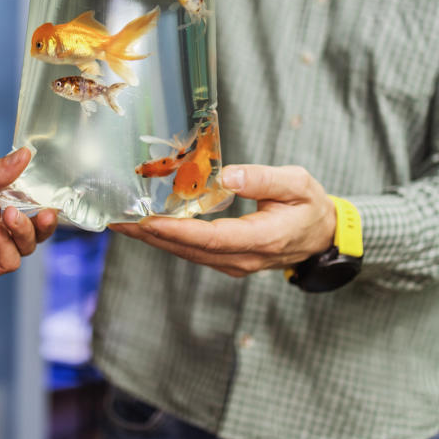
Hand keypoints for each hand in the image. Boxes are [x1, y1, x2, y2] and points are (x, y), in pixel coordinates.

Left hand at [0, 148, 57, 290]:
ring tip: (7, 215)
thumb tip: (25, 154)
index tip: (51, 191)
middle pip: (31, 227)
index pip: (24, 199)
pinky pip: (5, 262)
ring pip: (24, 246)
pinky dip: (5, 245)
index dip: (40, 197)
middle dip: (43, 220)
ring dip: (24, 231)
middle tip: (45, 211)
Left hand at [110, 165, 335, 277]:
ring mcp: (232, 263)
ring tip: (121, 221)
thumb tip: (229, 175)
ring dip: (152, 238)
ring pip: (186, 253)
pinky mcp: (225, 259)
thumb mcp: (298, 184)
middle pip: (188, 249)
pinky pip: (191, 251)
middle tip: (116, 218)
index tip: (147, 220)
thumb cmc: (310, 207)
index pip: (212, 238)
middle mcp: (242, 258)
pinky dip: (167, 238)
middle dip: (150, 235)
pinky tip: (146, 225)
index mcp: (262, 238)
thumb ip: (265, 180)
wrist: (321, 237)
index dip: (177, 230)